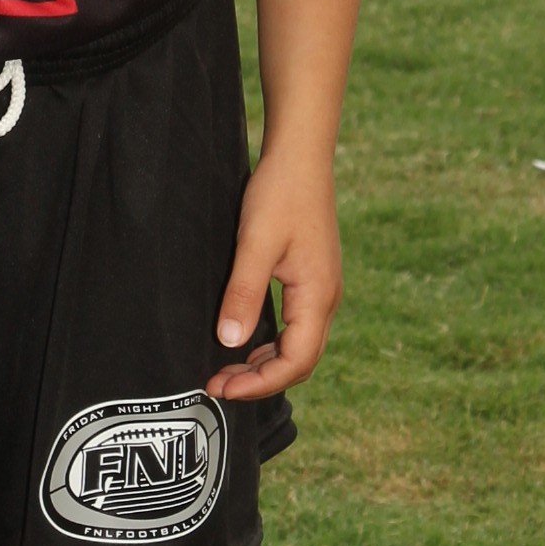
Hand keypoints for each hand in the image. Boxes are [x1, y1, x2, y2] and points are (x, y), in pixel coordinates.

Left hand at [205, 143, 342, 402]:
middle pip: (300, 362)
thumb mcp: (254, 244)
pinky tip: (246, 342)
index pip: (296, 362)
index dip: (260, 383)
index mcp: (317, 296)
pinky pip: (296, 327)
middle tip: (218, 385)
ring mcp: (321, 290)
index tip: (223, 388)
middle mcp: (326, 299)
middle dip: (260, 380)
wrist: (300, 157)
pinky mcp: (312, 279)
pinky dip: (272, 344)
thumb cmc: (279, 194)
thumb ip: (243, 294)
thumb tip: (230, 342)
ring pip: (299, 347)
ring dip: (264, 364)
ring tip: (226, 370)